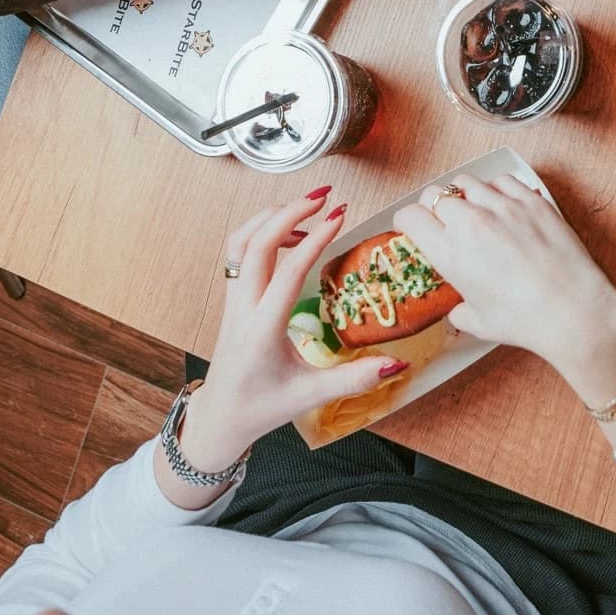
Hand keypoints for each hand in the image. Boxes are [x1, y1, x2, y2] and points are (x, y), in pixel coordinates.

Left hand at [167, 191, 403, 478]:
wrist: (219, 417)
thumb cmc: (261, 408)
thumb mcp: (310, 396)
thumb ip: (353, 379)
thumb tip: (396, 363)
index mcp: (262, 330)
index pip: (288, 271)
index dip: (316, 239)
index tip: (339, 215)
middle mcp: (243, 308)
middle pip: (256, 244)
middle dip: (290, 212)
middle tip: (325, 197)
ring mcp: (233, 300)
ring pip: (241, 241)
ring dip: (271, 217)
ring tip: (306, 209)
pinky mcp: (232, 296)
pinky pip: (238, 251)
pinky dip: (261, 230)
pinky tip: (289, 235)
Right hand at [392, 174, 615, 397]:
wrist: (571, 309)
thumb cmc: (524, 321)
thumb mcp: (479, 323)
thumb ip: (459, 312)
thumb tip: (456, 310)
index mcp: (450, 253)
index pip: (411, 216)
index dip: (407, 220)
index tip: (412, 226)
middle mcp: (471, 223)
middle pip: (436, 195)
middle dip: (434, 207)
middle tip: (444, 221)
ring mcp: (502, 206)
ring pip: (466, 182)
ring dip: (463, 194)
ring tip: (473, 209)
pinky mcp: (530, 199)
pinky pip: (501, 180)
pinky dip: (495, 188)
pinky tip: (502, 203)